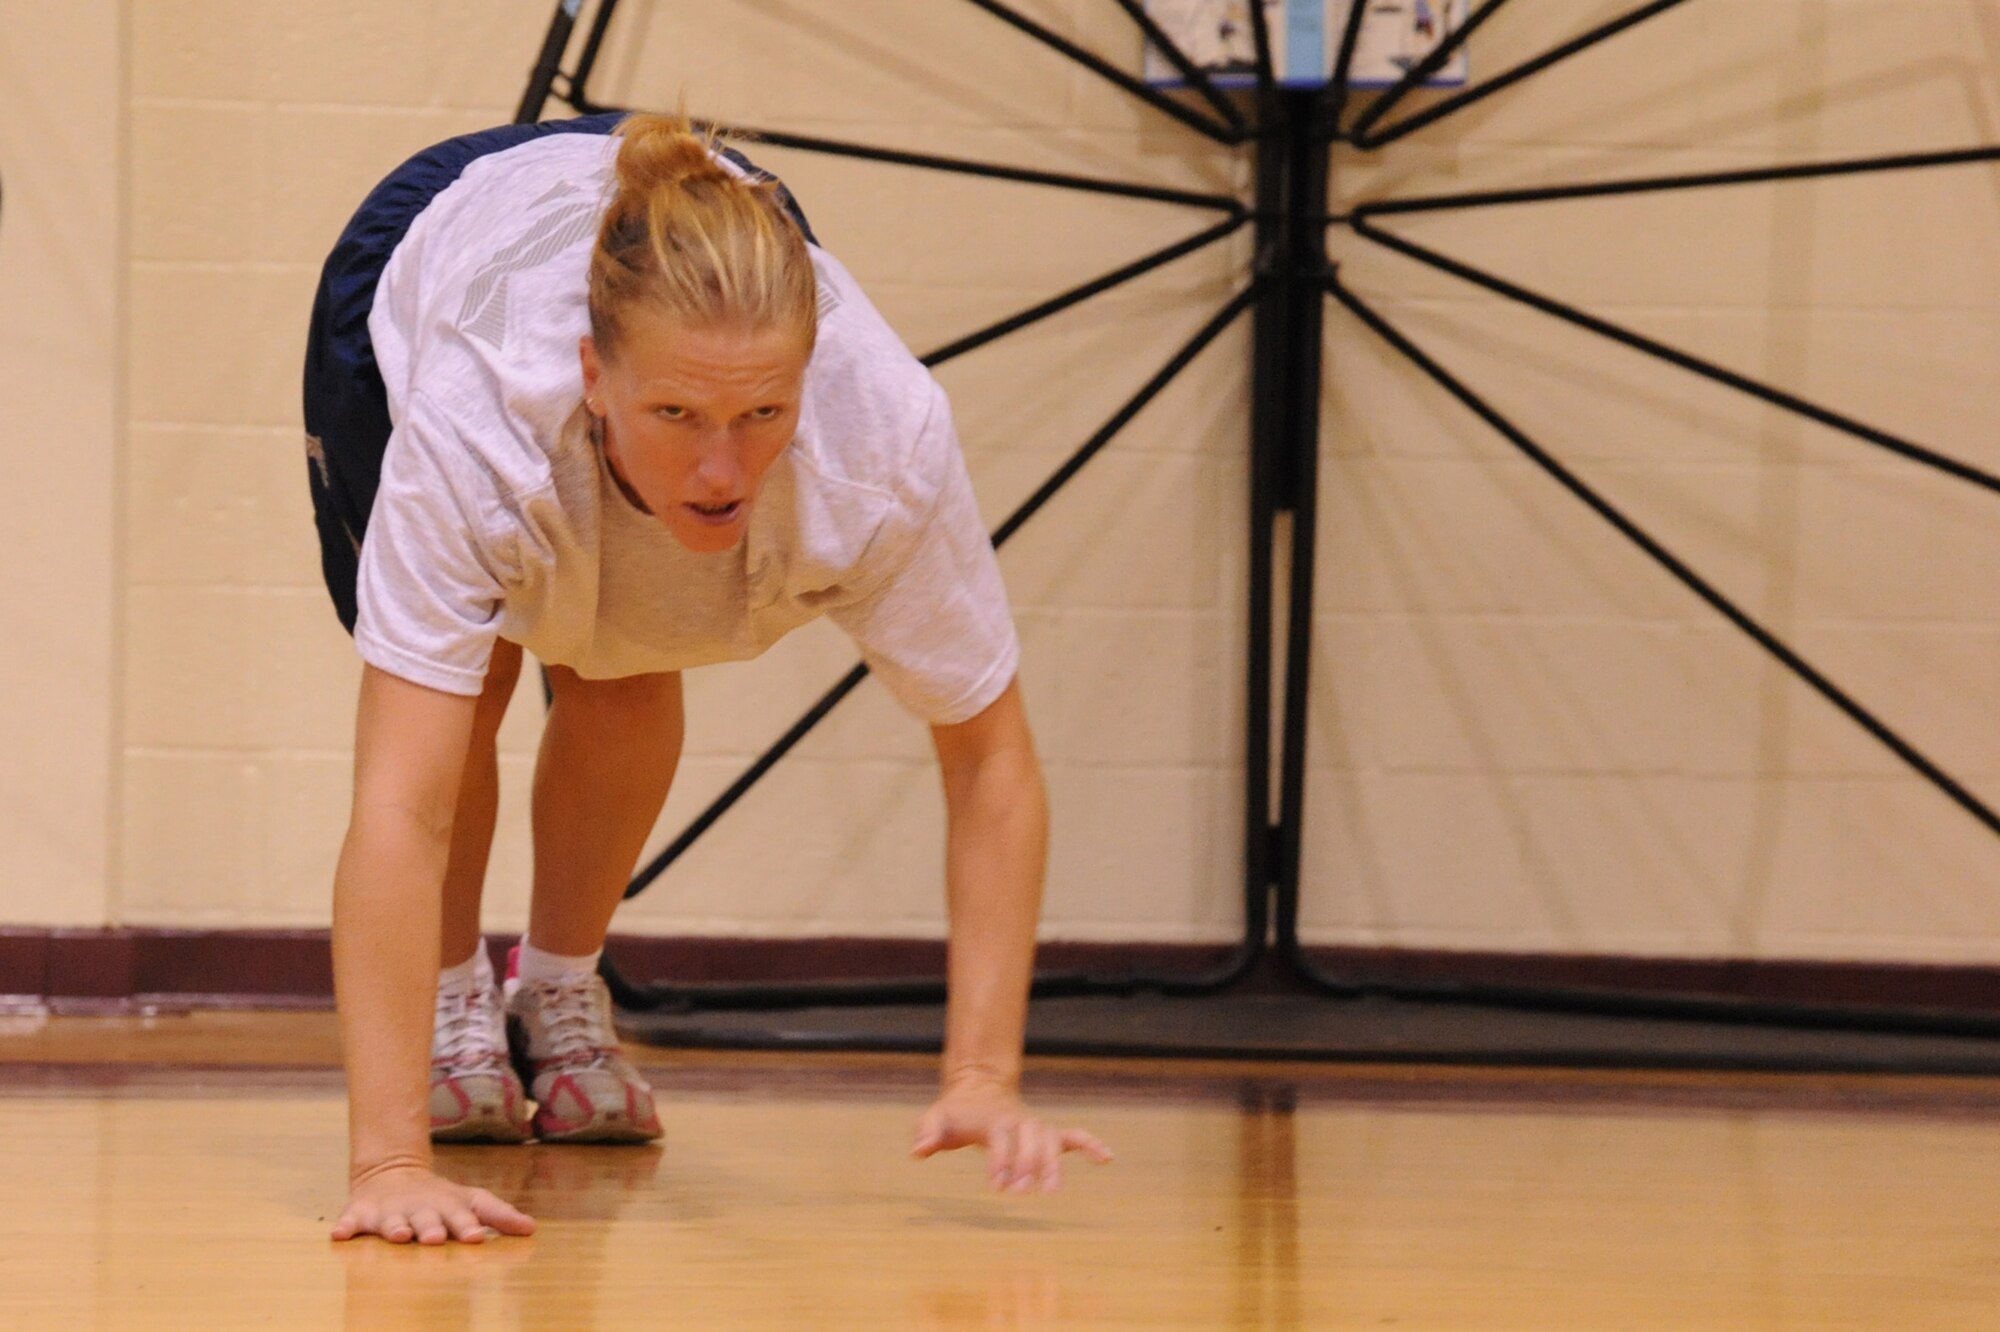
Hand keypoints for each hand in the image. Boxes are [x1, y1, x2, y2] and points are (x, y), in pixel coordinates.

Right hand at [331, 1161, 536, 1244]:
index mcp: (448, 1207)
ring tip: (397, 1236)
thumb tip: (532, 1229)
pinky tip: (339, 1234)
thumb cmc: (440, 1199)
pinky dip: (345, 1226)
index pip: (462, 1216)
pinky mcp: (362, 1213)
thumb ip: (499, 1215)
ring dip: (394, 1228)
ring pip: (392, 1222)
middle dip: (430, 1229)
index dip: (468, 1226)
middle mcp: (420, 1209)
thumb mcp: (471, 1202)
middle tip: (434, 1238)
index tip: (477, 1237)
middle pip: (426, 1219)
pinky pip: (351, 1221)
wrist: (393, 1174)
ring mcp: (390, 1211)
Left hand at [911, 1079, 1112, 1193]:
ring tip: (1053, 1190)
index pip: (1001, 1137)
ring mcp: (1035, 1126)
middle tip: (1021, 1193)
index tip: (997, 1184)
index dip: (1000, 1159)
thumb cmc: (955, 1113)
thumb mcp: (935, 1118)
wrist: (977, 1090)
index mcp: (993, 1119)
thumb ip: (927, 1132)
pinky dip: (1090, 1144)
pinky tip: (1107, 1158)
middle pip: (1032, 1136)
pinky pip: (1073, 1136)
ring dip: (1054, 1163)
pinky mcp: (1046, 1133)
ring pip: (1052, 1139)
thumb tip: (918, 1151)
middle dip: (1029, 1163)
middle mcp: (1019, 1120)